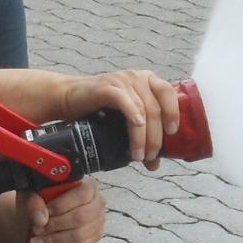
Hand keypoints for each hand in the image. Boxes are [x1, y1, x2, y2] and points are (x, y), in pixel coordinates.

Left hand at [27, 181, 105, 242]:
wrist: (45, 214)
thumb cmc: (42, 200)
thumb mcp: (33, 194)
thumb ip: (34, 202)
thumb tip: (41, 219)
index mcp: (88, 186)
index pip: (81, 195)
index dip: (61, 205)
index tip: (44, 213)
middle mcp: (98, 203)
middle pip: (80, 218)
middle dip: (55, 226)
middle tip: (37, 231)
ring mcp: (98, 222)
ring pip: (80, 236)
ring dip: (55, 241)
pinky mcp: (94, 238)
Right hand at [55, 70, 180, 166]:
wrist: (68, 98)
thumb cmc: (98, 109)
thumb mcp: (124, 120)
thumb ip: (142, 135)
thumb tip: (154, 164)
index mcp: (147, 81)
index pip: (169, 93)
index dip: (174, 113)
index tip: (172, 134)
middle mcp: (137, 77)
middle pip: (155, 108)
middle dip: (156, 136)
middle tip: (150, 156)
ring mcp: (122, 81)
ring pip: (142, 109)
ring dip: (142, 136)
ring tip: (139, 155)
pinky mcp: (106, 87)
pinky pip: (124, 100)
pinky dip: (132, 114)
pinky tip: (136, 126)